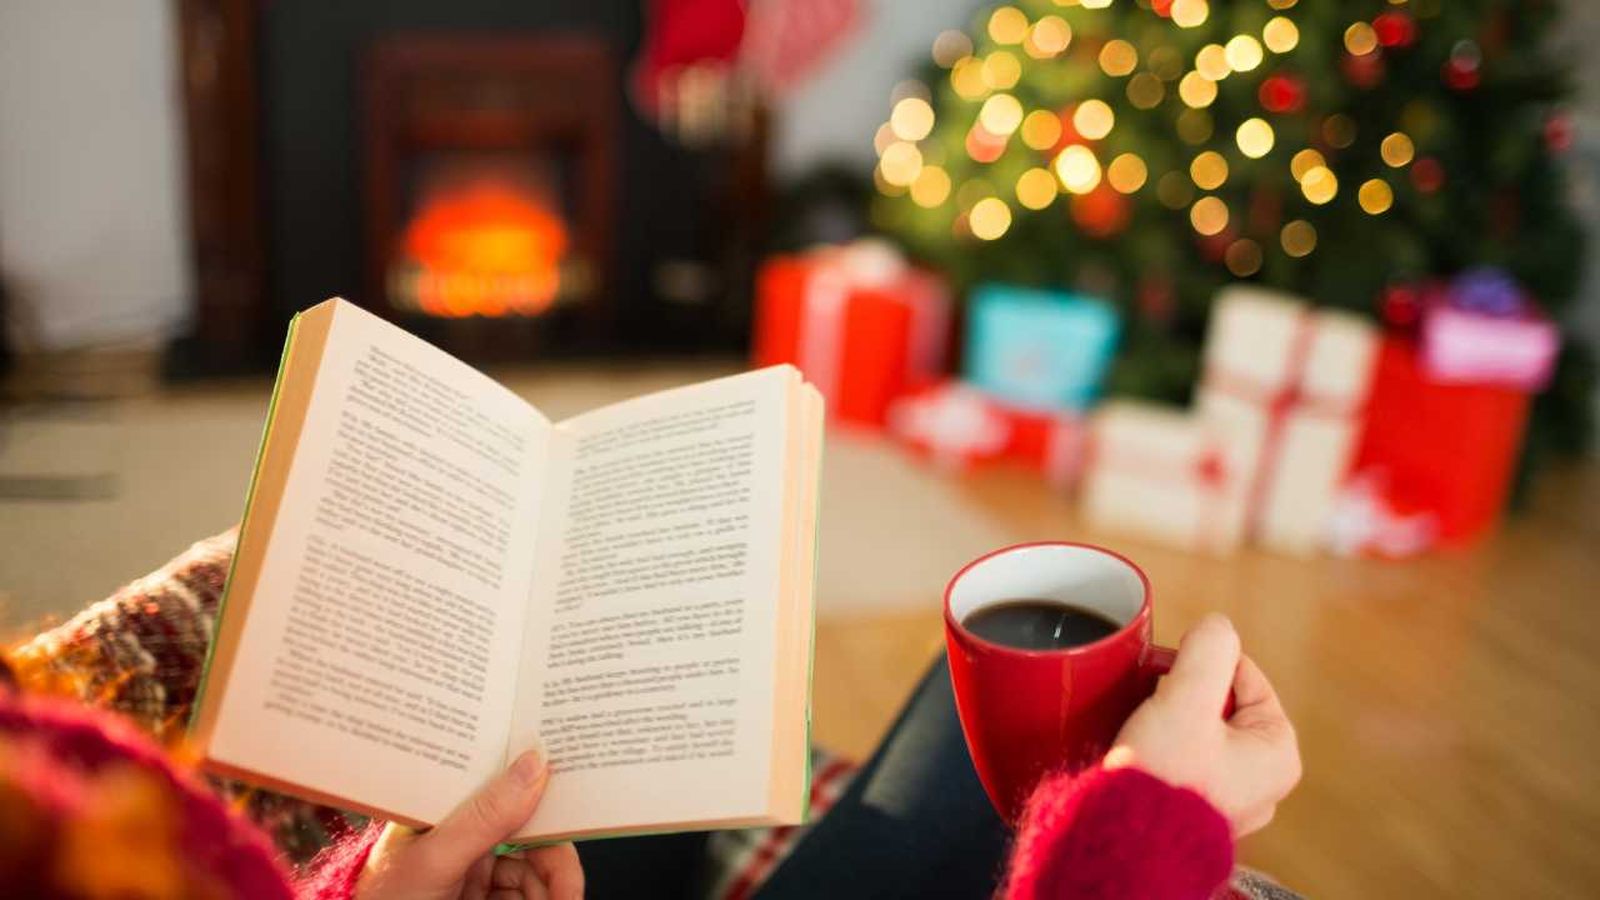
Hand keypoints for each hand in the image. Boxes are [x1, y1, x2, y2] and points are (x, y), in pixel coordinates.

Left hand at [356, 751, 583, 899]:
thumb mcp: (434, 860)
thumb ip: (485, 816)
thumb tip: (533, 763)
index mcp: (443, 812)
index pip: (502, 786)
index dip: (543, 790)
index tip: (577, 802)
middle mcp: (463, 839)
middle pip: (533, 836)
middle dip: (556, 863)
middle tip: (569, 893)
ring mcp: (476, 874)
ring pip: (539, 871)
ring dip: (554, 889)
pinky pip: (531, 895)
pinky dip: (546, 899)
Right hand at [1106, 613, 1300, 836]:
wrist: (1120, 845)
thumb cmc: (1161, 779)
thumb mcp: (1185, 700)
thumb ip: (1207, 651)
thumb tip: (1216, 626)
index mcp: (1278, 753)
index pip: (1242, 673)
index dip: (1198, 664)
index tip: (1164, 675)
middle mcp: (1263, 782)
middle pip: (1218, 701)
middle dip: (1181, 695)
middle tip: (1152, 708)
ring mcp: (1229, 800)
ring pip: (1197, 729)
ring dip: (1167, 720)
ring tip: (1144, 734)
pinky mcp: (1194, 812)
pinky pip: (1182, 759)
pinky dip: (1160, 750)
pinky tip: (1141, 755)